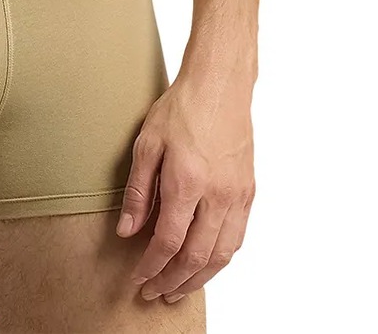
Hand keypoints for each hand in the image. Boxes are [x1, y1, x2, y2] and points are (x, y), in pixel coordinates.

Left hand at [115, 67, 255, 302]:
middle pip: (197, 258)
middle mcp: (218, 195)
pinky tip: (206, 262)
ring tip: (179, 288)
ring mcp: (237, 196)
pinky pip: (238, 238)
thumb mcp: (147, 143)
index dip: (152, 267)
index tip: (139, 279)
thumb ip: (138, 191)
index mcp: (188, 183)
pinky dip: (221, 259)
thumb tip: (127, 230)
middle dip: (173, 281)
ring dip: (200, 279)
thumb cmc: (182, 108)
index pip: (169, 242)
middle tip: (155, 292)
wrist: (220, 86)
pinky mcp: (249, 192)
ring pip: (222, 255)